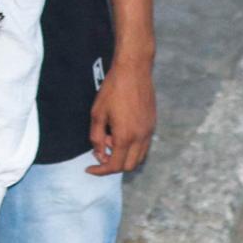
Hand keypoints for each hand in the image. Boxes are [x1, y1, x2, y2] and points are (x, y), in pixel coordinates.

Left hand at [88, 56, 155, 174]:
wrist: (133, 71)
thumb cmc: (112, 90)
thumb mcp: (97, 113)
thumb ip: (96, 137)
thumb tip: (99, 154)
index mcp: (125, 136)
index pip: (114, 166)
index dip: (100, 171)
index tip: (90, 169)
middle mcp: (141, 138)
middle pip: (129, 166)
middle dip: (112, 164)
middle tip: (99, 150)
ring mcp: (149, 132)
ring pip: (138, 158)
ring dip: (123, 156)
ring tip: (108, 138)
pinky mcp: (152, 125)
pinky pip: (143, 146)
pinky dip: (131, 148)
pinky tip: (119, 133)